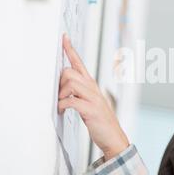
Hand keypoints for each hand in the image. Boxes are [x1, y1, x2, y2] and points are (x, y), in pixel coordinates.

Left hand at [58, 33, 129, 160]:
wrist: (113, 137)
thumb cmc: (100, 120)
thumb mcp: (89, 102)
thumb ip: (78, 92)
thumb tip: (62, 86)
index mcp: (91, 85)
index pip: (79, 62)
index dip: (70, 49)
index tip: (63, 37)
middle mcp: (92, 88)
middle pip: (69, 71)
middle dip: (59, 83)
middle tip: (59, 96)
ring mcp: (93, 98)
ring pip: (70, 83)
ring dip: (61, 95)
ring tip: (62, 105)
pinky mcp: (91, 110)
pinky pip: (71, 101)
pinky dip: (63, 106)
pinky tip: (63, 111)